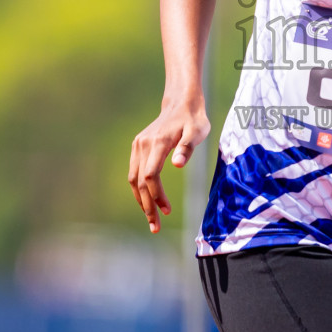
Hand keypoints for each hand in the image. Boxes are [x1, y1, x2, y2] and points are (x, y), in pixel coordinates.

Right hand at [128, 97, 209, 233]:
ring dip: (141, 201)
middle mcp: (143, 145)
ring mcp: (138, 146)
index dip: (157, 195)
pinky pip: (134, 172)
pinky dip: (139, 190)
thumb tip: (178, 164)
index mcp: (157, 143)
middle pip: (139, 182)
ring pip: (133, 179)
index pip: (150, 175)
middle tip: (156, 227)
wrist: (181, 103)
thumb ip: (188, 148)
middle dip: (147, 206)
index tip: (167, 210)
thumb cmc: (194, 119)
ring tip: (151, 220)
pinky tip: (148, 202)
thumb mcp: (198, 132)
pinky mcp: (137, 147)